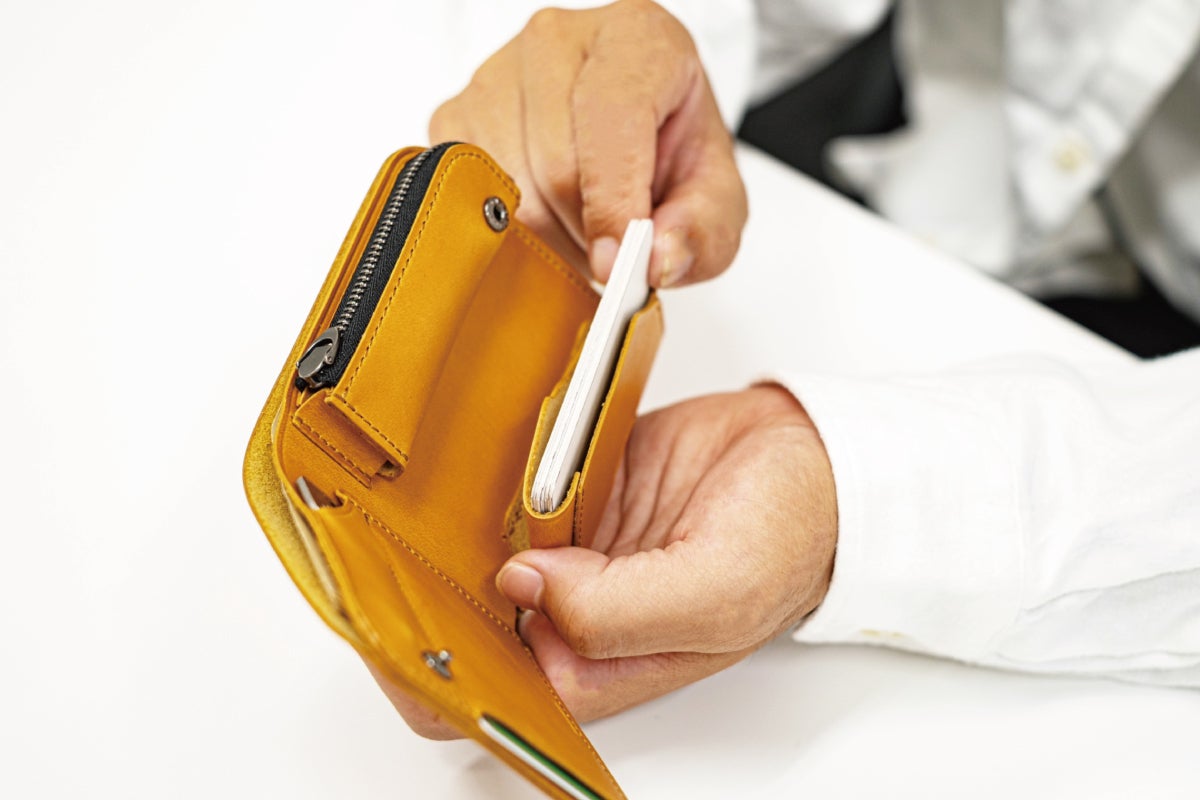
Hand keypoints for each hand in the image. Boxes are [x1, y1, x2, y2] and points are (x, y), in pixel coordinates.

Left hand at [372, 385, 837, 737]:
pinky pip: (507, 489)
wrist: (811, 459)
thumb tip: (523, 586)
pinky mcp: (568, 494)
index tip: (384, 618)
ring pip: (475, 548)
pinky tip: (461, 454)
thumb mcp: (717, 595)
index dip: (426, 669)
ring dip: (444, 523)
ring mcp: (565, 551)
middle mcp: (569, 616)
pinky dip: (484, 474)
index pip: (486, 693)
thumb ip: (618, 612)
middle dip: (419, 585)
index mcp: (598, 666)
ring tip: (409, 490)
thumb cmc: (787, 538)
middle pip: (464, 619)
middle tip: (383, 539)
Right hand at [429, 0, 747, 285]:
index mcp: (637, 39)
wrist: (632, 135)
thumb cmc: (671, 155)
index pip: (611, 119)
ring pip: (509, 189)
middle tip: (612, 249)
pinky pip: (470, 196)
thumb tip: (658, 258)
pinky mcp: (455, 115)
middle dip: (586, 231)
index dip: (614, 203)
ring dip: (548, 236)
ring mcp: (496, 73)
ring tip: (582, 226)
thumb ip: (704, 232)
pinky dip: (508, 230)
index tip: (619, 262)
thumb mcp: (715, 202)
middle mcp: (558, 41)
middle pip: (555, 165)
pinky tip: (543, 216)